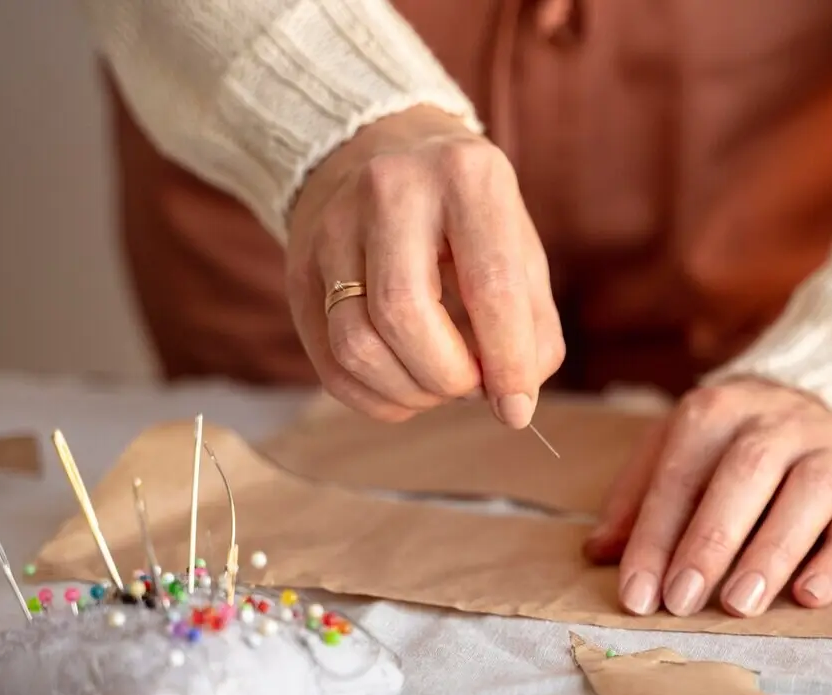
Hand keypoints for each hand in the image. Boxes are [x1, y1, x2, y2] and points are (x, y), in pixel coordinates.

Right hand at [286, 105, 563, 427]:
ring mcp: (332, 227)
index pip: (489, 286)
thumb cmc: (466, 214)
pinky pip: (329, 365)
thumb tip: (513, 403)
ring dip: (409, 392)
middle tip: (472, 385)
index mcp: (465, 176)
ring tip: (440, 383)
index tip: (516, 407)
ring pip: (356, 345)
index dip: (507, 362)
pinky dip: (376, 398)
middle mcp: (389, 190)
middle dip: (448, 377)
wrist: (379, 151)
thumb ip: (532, 325)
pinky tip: (405, 387)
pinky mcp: (299, 269)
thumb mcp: (517, 246)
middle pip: (404, 315)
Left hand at [584, 379, 831, 615]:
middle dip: (708, 541)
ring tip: (738, 603)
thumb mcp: (691, 450)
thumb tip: (597, 551)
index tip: (636, 593)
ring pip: (807, 492)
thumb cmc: (751, 443)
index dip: (655, 534)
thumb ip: (643, 494)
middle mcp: (782, 421)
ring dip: (770, 551)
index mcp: (722, 409)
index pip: (681, 471)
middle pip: (744, 474)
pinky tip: (809, 595)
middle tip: (680, 601)